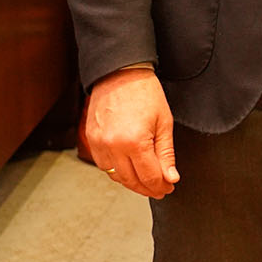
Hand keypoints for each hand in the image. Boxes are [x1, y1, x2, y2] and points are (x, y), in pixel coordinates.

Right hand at [83, 65, 179, 198]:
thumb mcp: (164, 123)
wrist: (120, 73)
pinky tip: (129, 169)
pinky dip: (116, 171)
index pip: (149, 176)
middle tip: (160, 188)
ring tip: (146, 182)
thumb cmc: (144, 92)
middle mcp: (113, 146)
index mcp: (135, 142)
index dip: (161, 186)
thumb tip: (170, 177)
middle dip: (148, 188)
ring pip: (116, 176)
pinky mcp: (91, 140)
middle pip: (131, 180)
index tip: (168, 187)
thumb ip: (166, 154)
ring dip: (132, 182)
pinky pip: (103, 165)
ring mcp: (99, 144)